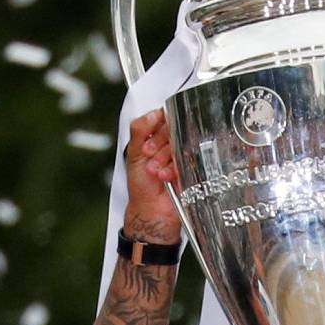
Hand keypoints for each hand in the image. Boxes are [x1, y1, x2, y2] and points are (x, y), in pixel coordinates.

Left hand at [122, 109, 181, 246]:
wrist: (151, 210)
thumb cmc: (141, 186)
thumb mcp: (134, 153)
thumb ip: (140, 129)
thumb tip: (153, 113)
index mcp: (157, 136)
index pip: (164, 118)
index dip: (157, 128)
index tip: (148, 142)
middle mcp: (170, 144)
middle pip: (172, 130)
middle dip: (157, 145)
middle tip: (148, 156)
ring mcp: (181, 156)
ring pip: (179, 145)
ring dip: (163, 159)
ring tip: (154, 171)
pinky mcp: (191, 168)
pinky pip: (186, 160)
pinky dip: (172, 168)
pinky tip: (164, 177)